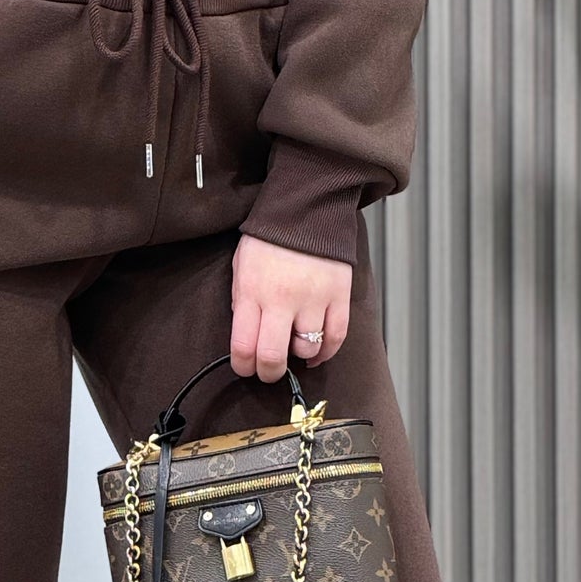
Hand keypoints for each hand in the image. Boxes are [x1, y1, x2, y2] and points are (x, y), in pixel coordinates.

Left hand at [230, 231, 351, 384]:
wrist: (307, 209)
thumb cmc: (271, 237)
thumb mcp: (242, 267)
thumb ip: (244, 302)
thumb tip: (249, 334)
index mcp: (254, 291)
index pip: (244, 347)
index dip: (243, 366)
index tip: (246, 366)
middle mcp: (283, 300)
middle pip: (274, 357)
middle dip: (268, 372)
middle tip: (269, 369)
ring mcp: (314, 299)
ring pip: (307, 349)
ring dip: (298, 354)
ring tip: (293, 346)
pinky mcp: (339, 297)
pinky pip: (336, 337)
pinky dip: (326, 352)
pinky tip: (316, 352)